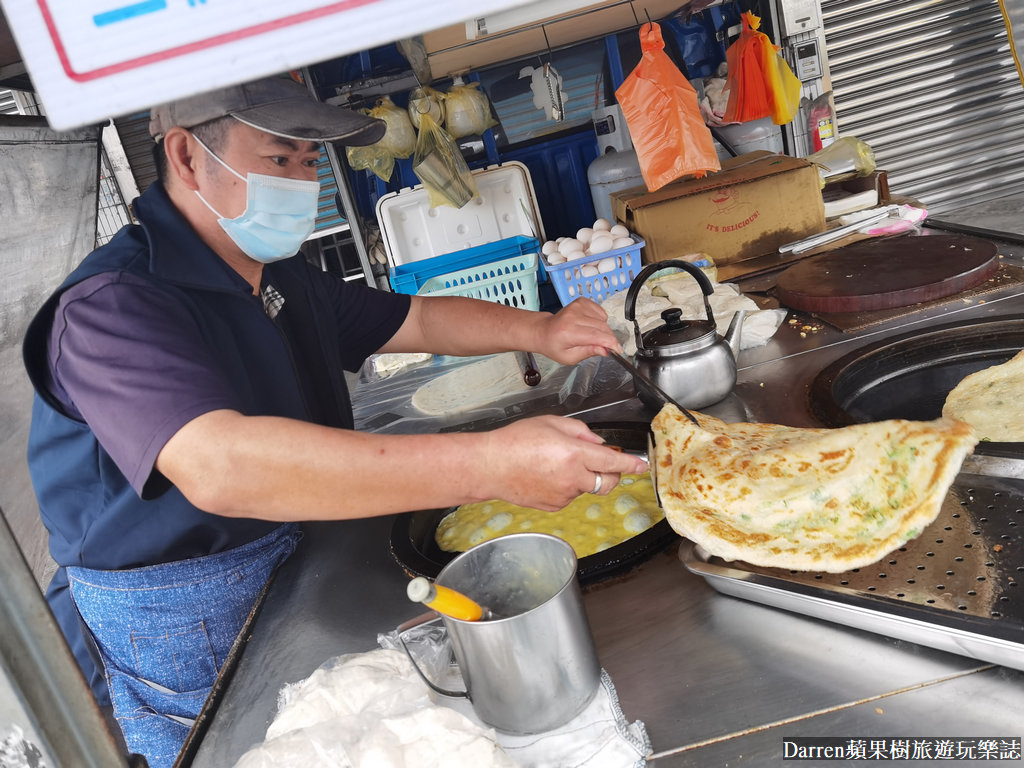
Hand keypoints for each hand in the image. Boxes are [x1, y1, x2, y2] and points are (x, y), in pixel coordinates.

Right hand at [479, 416, 648, 510]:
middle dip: (611, 473)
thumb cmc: (515, 441)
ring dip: (583, 477)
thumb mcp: (551, 423)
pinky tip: (547, 475)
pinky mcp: (554, 506)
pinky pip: (570, 495)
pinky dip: (567, 486)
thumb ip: (581, 432)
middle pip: (607, 482)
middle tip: (602, 462)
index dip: (631, 464)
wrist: (490, 466)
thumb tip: (598, 443)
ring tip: (556, 463)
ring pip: (587, 488)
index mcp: (574, 454)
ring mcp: (563, 495)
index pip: (613, 462)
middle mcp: (572, 478)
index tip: (641, 465)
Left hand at [532, 298, 621, 365]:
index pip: (597, 336)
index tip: (618, 350)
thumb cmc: (554, 345)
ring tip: (589, 335)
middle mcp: (573, 316)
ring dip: (602, 330)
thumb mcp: (570, 358)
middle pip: (603, 327)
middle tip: (603, 346)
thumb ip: (589, 352)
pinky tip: (588, 324)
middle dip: (608, 339)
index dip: (611, 343)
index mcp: (568, 332)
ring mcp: (577, 306)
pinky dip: (599, 320)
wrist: (544, 331)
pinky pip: (601, 312)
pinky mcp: (581, 301)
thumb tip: (606, 350)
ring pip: (604, 320)